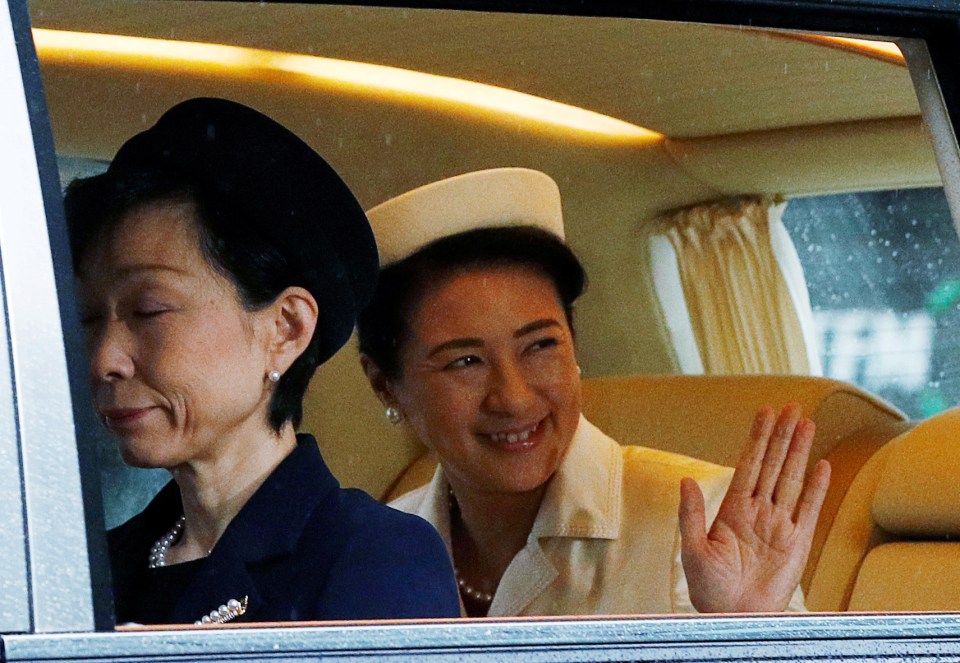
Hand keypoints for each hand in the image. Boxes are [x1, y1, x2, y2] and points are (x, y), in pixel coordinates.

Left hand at [678, 403, 830, 612]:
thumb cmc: (709, 588)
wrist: (734, 618)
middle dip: (781, 435)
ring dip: (799, 451)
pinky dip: (817, 487)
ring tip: (806, 423)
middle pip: (773, 464)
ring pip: (791, 479)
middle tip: (790, 406)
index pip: (748, 464)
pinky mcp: (798, 543)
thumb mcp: (693, 549)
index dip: (757, 438)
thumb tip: (686, 480)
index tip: (765, 412)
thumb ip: (691, 514)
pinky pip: (809, 510)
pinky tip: (821, 464)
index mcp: (733, 509)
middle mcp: (758, 512)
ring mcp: (780, 525)